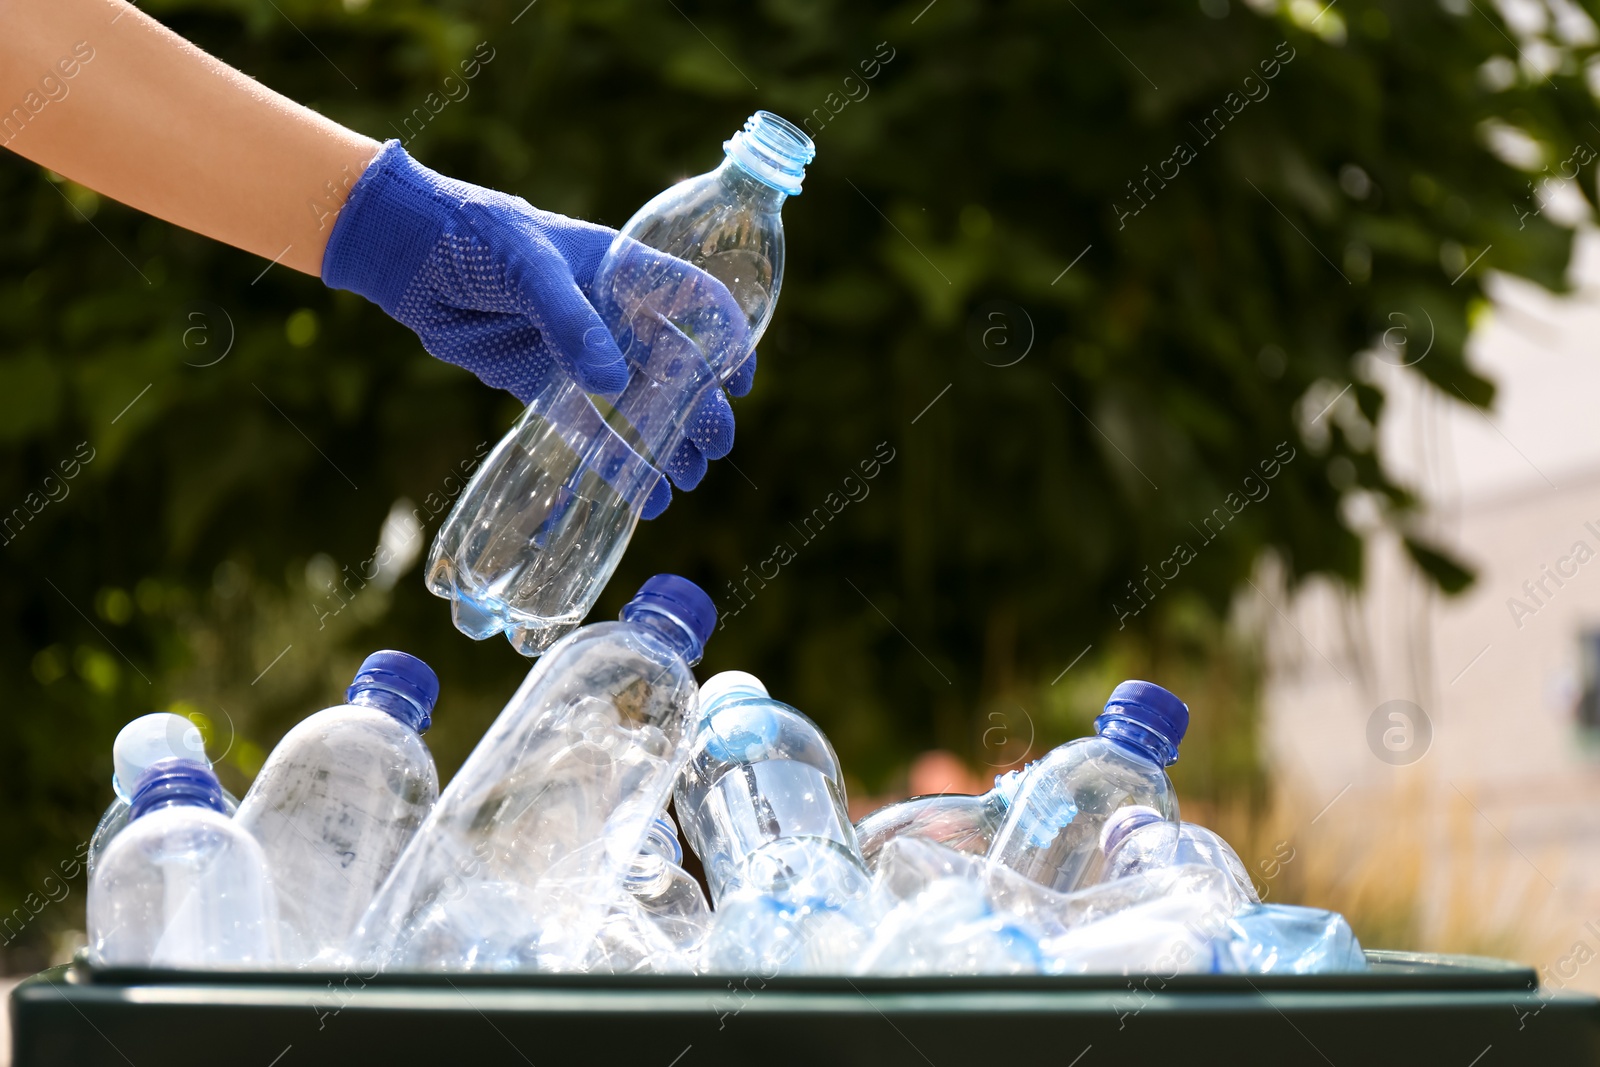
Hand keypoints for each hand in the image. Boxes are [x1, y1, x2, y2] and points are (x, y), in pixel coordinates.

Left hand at [322, 141, 751, 513]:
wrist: (407, 254)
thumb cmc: (473, 236)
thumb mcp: (527, 268)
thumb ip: (571, 322)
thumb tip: (614, 385)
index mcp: (622, 271)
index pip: (694, 301)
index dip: (725, 337)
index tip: (738, 380)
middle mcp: (611, 313)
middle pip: (674, 366)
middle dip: (699, 409)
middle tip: (713, 448)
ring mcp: (578, 352)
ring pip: (638, 405)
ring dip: (666, 443)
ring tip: (686, 481)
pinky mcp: (543, 384)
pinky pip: (590, 429)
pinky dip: (616, 461)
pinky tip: (642, 495)